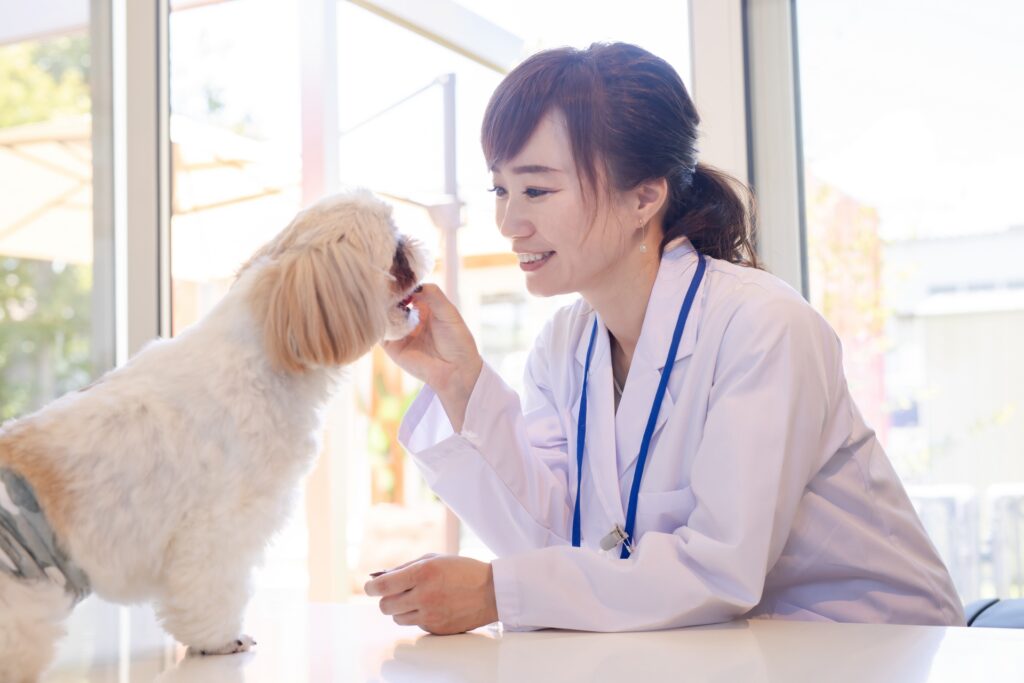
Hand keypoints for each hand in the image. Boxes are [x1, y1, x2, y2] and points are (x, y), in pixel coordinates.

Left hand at [364, 554, 498, 634]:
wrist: (491, 591)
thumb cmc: (462, 570)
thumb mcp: (433, 559)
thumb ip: (405, 567)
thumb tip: (379, 578)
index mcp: (422, 573)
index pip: (382, 586)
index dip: (370, 588)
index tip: (370, 587)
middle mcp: (424, 595)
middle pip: (385, 606)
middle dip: (386, 599)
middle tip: (394, 594)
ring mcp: (430, 615)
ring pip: (397, 618)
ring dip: (401, 609)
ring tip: (416, 599)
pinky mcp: (436, 628)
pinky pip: (415, 625)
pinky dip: (419, 617)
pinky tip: (434, 607)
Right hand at [380, 284, 482, 430]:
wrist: (456, 371)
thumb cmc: (457, 341)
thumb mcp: (448, 312)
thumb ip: (432, 295)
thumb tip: (412, 284)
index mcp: (425, 306)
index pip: (408, 289)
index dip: (402, 282)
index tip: (395, 273)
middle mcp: (410, 317)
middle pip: (393, 300)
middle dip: (388, 292)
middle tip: (383, 282)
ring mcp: (399, 331)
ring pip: (383, 314)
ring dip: (380, 305)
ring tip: (380, 296)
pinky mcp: (392, 346)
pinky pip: (380, 332)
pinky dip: (377, 322)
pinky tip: (381, 313)